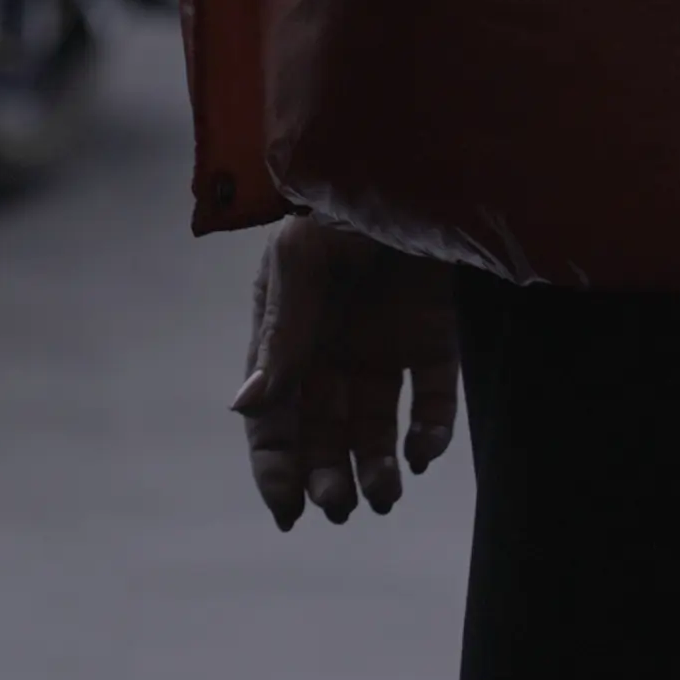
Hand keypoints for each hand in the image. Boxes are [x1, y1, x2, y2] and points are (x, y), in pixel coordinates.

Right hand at [235, 209, 460, 532]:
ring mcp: (383, 350)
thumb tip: (245, 408)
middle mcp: (332, 354)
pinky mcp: (433, 343)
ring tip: (384, 493)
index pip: (275, 420)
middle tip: (340, 506)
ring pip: (377, 430)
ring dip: (378, 468)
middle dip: (328, 479)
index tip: (289, 512)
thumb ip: (279, 338)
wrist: (412, 168)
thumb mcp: (300, 266)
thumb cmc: (338, 208)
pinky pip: (432, 402)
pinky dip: (430, 434)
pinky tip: (423, 453)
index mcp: (287, 340)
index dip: (277, 469)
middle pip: (325, 436)